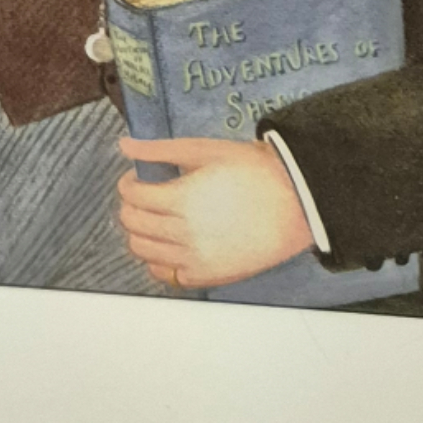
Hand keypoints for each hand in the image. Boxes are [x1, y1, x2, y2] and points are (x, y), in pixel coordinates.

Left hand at [116, 135, 313, 288]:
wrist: (296, 202)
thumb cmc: (255, 171)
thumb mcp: (205, 150)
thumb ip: (160, 150)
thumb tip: (125, 146)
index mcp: (181, 199)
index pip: (132, 196)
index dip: (128, 184)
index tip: (137, 179)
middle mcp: (184, 234)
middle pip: (133, 224)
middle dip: (131, 206)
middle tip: (144, 197)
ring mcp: (195, 259)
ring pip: (143, 252)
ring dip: (141, 233)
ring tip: (156, 219)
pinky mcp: (208, 276)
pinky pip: (167, 276)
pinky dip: (159, 262)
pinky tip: (170, 245)